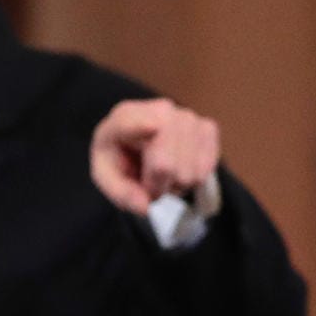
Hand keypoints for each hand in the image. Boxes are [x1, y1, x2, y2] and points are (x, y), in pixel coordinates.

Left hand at [90, 98, 220, 213]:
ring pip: (190, 172)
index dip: (141, 125)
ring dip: (178, 183)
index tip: (153, 126)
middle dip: (158, 185)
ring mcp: (187, 116)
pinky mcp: (207, 127)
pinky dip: (195, 177)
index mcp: (124, 117)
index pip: (132, 122)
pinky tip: (182, 168)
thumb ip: (122, 194)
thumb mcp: (109, 178)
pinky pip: (207, 168)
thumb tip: (145, 207)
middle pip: (166, 164)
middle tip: (150, 184)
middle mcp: (159, 109)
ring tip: (166, 175)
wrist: (141, 144)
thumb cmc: (121, 159)